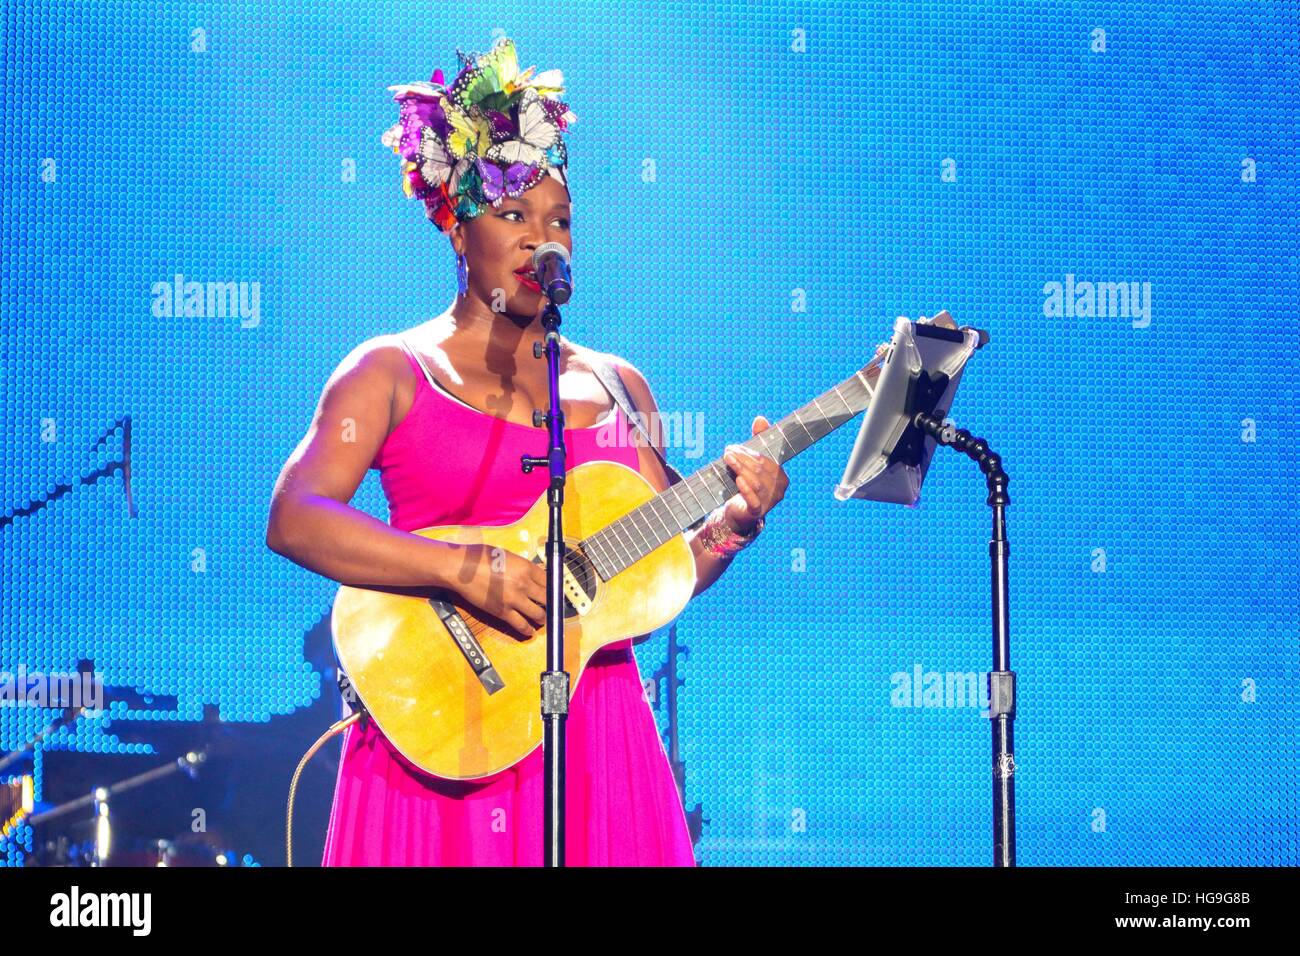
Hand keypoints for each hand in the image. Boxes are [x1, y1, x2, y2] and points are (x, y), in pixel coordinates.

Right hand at [445, 543, 547, 639]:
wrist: (460, 568)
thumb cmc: (480, 558)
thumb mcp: (508, 556)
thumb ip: (523, 566)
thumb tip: (534, 575)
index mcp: (526, 567)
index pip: (549, 581)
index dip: (553, 588)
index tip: (554, 592)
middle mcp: (523, 584)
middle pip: (548, 598)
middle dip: (551, 603)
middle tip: (551, 606)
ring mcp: (513, 599)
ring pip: (538, 614)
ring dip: (542, 618)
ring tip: (542, 618)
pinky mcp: (502, 612)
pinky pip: (521, 625)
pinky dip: (528, 630)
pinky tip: (530, 631)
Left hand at [721, 416, 788, 534]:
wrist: (739, 512)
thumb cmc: (747, 484)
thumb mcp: (753, 462)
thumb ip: (758, 441)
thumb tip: (760, 418)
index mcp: (781, 477)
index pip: (766, 461)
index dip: (750, 453)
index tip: (734, 447)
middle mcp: (779, 490)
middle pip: (760, 470)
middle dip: (743, 459)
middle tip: (727, 452)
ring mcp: (770, 502)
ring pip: (756, 482)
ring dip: (740, 469)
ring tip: (727, 460)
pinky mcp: (758, 512)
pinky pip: (754, 500)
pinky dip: (746, 489)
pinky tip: (738, 480)